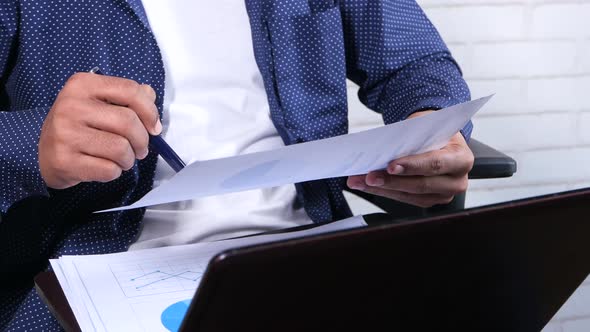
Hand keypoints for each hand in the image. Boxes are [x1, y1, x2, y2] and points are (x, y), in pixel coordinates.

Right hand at [39, 72, 161, 188]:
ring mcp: (65, 134)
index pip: (131, 91)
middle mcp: (71, 106)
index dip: (150, 112)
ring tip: (122, 159)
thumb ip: (128, 96)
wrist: (44, 153)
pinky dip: (115, 172)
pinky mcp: (64, 160)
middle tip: (140, 149)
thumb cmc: (80, 127)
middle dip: (142, 141)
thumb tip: (150, 96)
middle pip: (129, 122)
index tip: (154, 127)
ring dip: (129, 159)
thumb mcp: (99, 103)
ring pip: (121, 149)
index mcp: (83, 85)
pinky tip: (105, 166)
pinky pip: (109, 170)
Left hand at [346, 111, 473, 207]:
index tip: (390, 166)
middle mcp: (457, 181)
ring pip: (410, 195)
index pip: (435, 164)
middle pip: (421, 184)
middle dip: (391, 181)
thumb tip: (383, 149)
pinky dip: (384, 191)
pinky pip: (405, 199)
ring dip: (381, 188)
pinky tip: (367, 185)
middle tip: (368, 176)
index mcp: (461, 159)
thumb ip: (411, 138)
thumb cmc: (432, 130)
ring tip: (360, 181)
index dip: (412, 166)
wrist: (439, 138)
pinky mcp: (429, 201)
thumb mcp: (426, 126)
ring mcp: (444, 194)